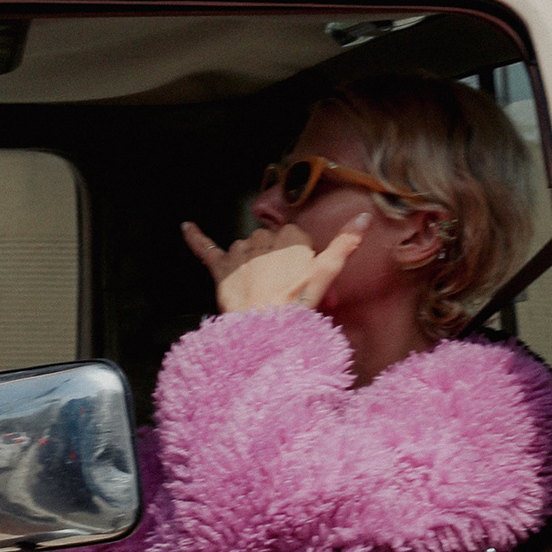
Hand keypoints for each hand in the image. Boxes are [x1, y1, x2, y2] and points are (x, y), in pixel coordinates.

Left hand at [183, 212, 371, 313]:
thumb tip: (365, 216)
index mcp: (289, 238)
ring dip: (252, 263)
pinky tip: (185, 225)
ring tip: (263, 291)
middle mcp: (262, 239)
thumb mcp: (326, 275)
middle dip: (277, 262)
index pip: (297, 239)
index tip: (303, 279)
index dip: (301, 260)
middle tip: (286, 292)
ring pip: (246, 248)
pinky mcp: (220, 268)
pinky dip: (195, 237)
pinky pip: (205, 248)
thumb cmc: (297, 309)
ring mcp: (240, 253)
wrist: (263, 334)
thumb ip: (345, 244)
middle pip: (272, 243)